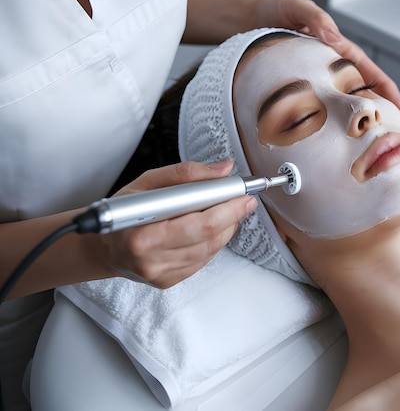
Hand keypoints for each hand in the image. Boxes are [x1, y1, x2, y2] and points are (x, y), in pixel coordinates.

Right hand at [100, 160, 255, 288]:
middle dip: (233, 215)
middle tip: (245, 199)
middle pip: (209, 237)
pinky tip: (213, 227)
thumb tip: (222, 169)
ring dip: (226, 228)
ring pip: (211, 249)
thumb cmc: (124, 211)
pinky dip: (213, 241)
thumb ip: (187, 173)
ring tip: (229, 210)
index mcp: (142, 234)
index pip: (199, 223)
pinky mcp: (169, 281)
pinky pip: (203, 259)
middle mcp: (151, 260)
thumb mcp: (147, 182)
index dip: (226, 207)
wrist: (104, 246)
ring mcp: (161, 274)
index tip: (242, 193)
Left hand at [257, 0, 399, 144]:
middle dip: (394, 121)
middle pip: (372, 98)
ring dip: (370, 128)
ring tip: (383, 149)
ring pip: (352, 108)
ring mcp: (322, 82)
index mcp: (342, 52)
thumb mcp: (295, 8)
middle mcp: (337, 69)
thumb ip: (314, 17)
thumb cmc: (274, 12)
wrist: (248, 20)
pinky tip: (344, 143)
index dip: (395, 102)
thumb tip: (332, 34)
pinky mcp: (305, 90)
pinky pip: (326, 112)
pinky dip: (340, 127)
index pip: (376, 80)